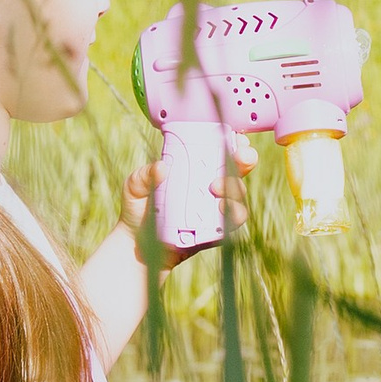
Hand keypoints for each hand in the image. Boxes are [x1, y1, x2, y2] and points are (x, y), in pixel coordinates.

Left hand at [118, 138, 256, 265]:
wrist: (136, 244)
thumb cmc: (138, 209)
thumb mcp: (135, 186)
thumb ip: (143, 175)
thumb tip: (162, 167)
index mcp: (194, 169)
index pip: (219, 151)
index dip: (232, 141)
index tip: (236, 136)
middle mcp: (209, 187)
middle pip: (237, 169)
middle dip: (245, 159)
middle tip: (241, 157)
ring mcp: (214, 208)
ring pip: (238, 194)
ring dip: (235, 188)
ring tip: (217, 188)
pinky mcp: (215, 230)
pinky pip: (232, 222)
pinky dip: (233, 214)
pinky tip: (222, 209)